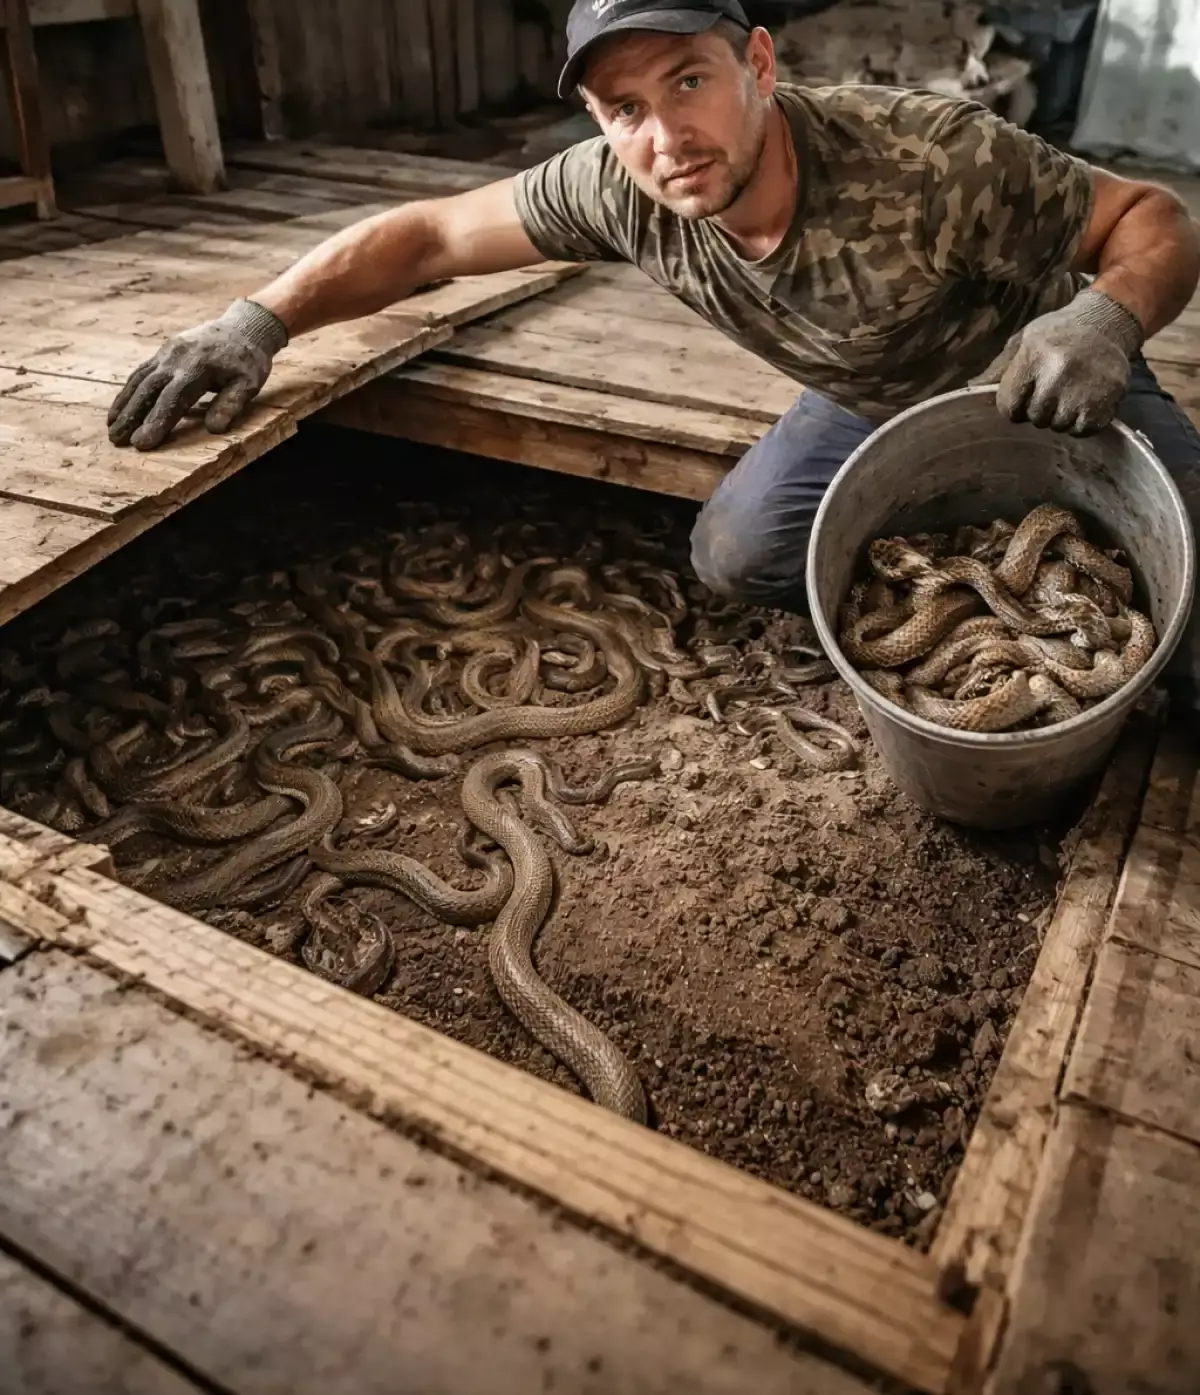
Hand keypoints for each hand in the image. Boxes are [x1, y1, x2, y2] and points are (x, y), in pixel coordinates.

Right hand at [107, 298, 288, 449]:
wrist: (241, 326)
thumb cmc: (247, 361)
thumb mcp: (249, 383)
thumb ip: (231, 404)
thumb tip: (214, 429)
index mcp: (199, 367)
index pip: (174, 398)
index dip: (157, 421)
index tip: (142, 443)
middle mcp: (177, 358)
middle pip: (149, 390)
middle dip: (132, 416)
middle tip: (117, 441)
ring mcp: (166, 353)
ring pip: (140, 381)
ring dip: (124, 406)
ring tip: (111, 430)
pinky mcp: (162, 353)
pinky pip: (140, 373)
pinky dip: (127, 392)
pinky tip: (118, 409)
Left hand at [974, 288, 1143, 435]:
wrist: (1106, 322)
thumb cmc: (1057, 333)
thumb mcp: (1024, 341)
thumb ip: (999, 369)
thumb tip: (970, 388)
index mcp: (1033, 357)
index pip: (1008, 406)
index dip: (1013, 406)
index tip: (1023, 396)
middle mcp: (1059, 374)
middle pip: (1035, 417)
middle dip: (1038, 410)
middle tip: (1051, 390)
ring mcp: (1085, 388)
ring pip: (1058, 426)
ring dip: (1060, 417)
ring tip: (1068, 394)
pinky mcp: (1108, 399)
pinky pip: (1082, 430)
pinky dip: (1080, 423)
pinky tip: (1083, 403)